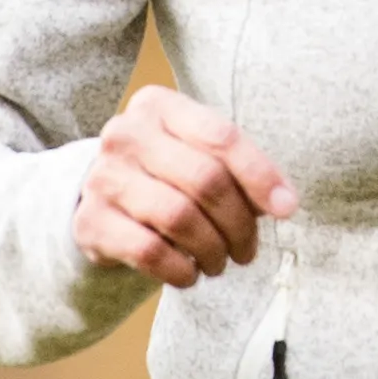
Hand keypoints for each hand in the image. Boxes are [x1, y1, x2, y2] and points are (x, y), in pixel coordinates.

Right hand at [71, 83, 298, 285]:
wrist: (104, 201)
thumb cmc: (169, 174)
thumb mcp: (201, 157)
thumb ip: (240, 171)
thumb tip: (283, 202)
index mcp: (158, 105)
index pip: (221, 137)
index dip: (260, 175)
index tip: (287, 208)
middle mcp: (126, 133)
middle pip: (204, 179)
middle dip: (239, 222)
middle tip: (248, 249)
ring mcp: (103, 177)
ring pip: (178, 217)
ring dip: (212, 249)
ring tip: (221, 262)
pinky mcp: (90, 222)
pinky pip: (149, 251)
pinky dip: (181, 270)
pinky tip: (190, 273)